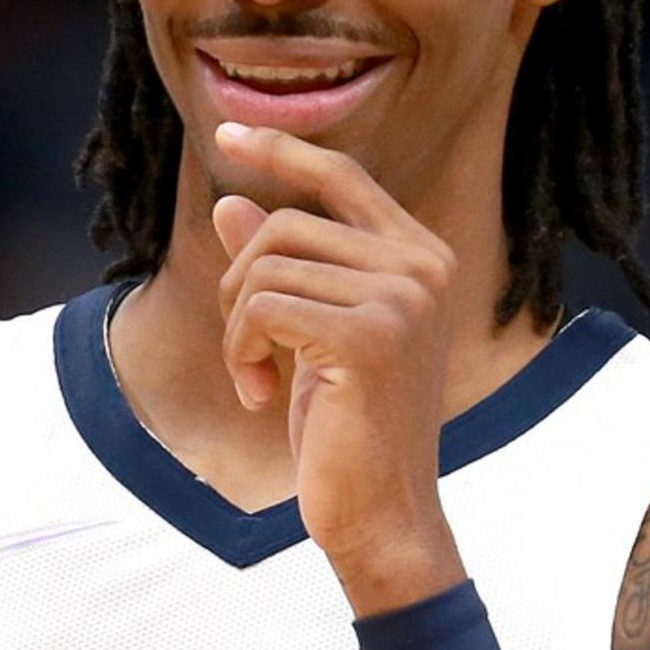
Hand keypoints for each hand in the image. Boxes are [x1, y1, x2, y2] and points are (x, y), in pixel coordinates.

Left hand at [207, 120, 467, 613]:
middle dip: (240, 285)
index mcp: (422, 258)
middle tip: (249, 351)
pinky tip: (261, 396)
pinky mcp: (369, 336)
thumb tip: (233, 205)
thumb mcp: (309, 336)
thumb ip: (284, 268)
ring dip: (238, 329)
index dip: (281, 151)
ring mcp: (403, 299)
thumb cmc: (351, 430)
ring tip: (259, 378)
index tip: (227, 135)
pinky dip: (240, 354)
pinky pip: (260, 308)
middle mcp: (422, 267)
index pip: (341, 177)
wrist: (384, 514)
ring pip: (264, 266)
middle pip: (284, 224)